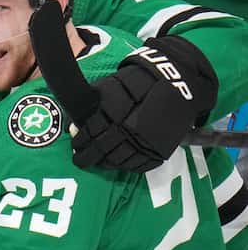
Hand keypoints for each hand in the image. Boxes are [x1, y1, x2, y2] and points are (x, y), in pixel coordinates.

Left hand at [70, 35, 217, 171]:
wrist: (177, 83)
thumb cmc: (138, 82)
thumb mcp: (110, 86)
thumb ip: (91, 106)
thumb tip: (73, 126)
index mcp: (114, 113)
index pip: (90, 134)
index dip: (80, 142)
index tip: (75, 146)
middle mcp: (129, 130)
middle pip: (102, 150)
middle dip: (87, 157)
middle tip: (80, 160)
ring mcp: (146, 142)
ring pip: (119, 161)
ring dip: (105, 163)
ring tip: (98, 161)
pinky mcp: (160, 149)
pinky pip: (139, 165)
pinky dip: (126, 166)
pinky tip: (118, 163)